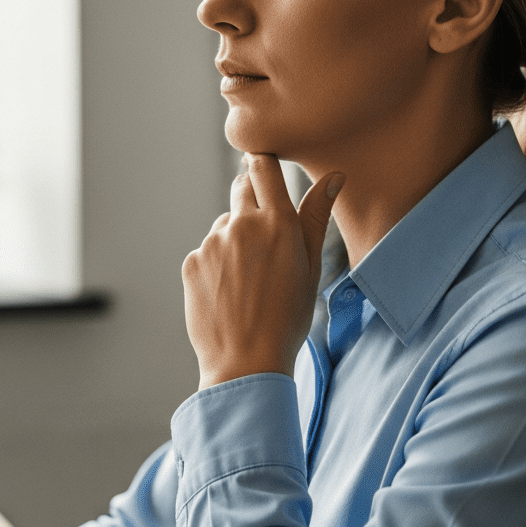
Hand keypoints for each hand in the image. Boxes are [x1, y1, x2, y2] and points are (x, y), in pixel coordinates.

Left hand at [183, 154, 343, 388]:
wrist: (246, 362)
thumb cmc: (288, 317)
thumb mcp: (311, 267)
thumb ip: (316, 216)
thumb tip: (333, 176)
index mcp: (278, 222)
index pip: (263, 166)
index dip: (263, 164)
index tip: (266, 170)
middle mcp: (242, 224)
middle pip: (242, 187)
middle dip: (252, 202)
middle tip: (265, 239)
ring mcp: (212, 242)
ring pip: (224, 224)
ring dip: (235, 238)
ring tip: (249, 280)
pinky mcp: (192, 261)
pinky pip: (207, 250)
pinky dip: (217, 263)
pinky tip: (230, 293)